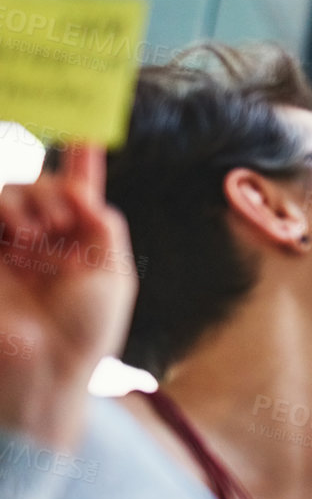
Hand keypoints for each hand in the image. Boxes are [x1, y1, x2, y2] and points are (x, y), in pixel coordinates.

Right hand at [0, 143, 136, 450]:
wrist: (45, 368)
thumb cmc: (85, 330)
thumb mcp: (113, 274)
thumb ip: (103, 225)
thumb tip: (83, 187)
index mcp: (77, 244)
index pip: (77, 192)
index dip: (82, 160)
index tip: (87, 131)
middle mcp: (41, 239)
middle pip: (41, 182)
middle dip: (54, 189)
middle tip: (64, 223)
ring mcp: (6, 245)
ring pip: (11, 190)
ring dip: (30, 199)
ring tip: (38, 237)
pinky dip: (5, 206)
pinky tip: (21, 233)